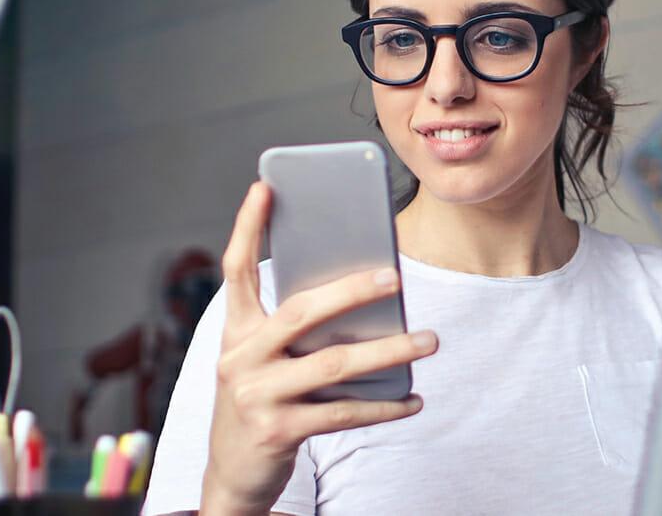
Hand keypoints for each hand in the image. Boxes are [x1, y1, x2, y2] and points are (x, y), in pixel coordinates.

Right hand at [200, 182, 437, 514]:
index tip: (264, 187)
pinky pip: (344, 413)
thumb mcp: (264, 359)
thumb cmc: (260, 398)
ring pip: (333, 363)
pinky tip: (414, 399)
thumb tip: (364, 296)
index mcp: (236, 331)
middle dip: (350, 290)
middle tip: (394, 276)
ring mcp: (256, 396)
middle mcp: (240, 358)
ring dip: (388, 351)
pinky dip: (384, 407)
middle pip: (300, 311)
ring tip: (428, 340)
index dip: (247, 227)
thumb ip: (296, 329)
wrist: (232, 473)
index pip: (236, 270)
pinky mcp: (278, 431)